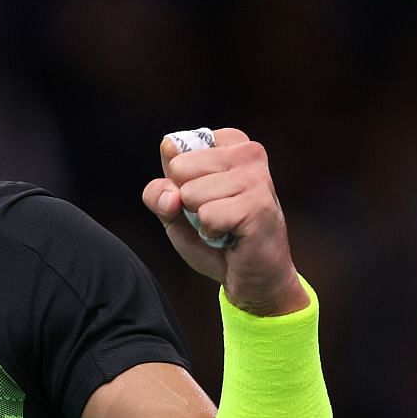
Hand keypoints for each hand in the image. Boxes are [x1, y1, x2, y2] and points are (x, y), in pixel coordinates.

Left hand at [145, 128, 306, 315]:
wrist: (253, 276)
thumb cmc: (216, 235)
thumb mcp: (174, 210)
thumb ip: (158, 193)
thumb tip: (170, 196)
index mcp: (230, 142)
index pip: (172, 149)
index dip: (176, 181)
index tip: (203, 196)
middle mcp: (248, 152)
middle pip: (179, 168)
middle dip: (187, 200)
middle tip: (215, 213)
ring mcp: (256, 177)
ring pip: (191, 193)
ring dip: (201, 219)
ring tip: (225, 224)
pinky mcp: (258, 205)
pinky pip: (207, 216)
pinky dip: (211, 233)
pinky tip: (232, 235)